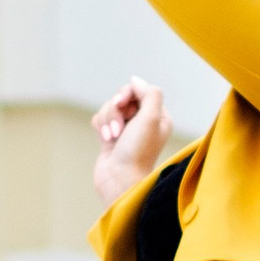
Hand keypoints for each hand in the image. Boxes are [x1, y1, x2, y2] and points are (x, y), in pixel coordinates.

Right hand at [93, 75, 172, 206]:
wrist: (119, 180)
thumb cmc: (138, 152)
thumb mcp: (151, 118)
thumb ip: (149, 93)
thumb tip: (135, 80)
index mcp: (159, 117)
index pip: (141, 90)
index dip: (128, 93)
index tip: (122, 103)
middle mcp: (144, 122)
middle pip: (123, 96)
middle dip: (116, 109)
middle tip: (118, 127)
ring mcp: (126, 129)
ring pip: (109, 107)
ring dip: (107, 119)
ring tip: (112, 137)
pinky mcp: (110, 136)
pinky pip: (100, 118)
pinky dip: (100, 126)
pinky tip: (106, 140)